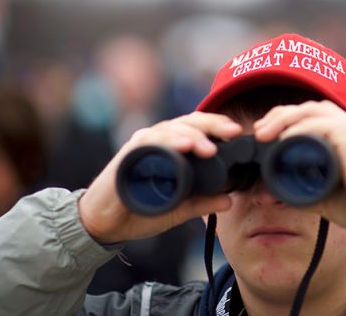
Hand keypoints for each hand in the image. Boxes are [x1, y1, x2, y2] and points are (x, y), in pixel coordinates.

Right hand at [78, 112, 242, 243]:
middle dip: (213, 125)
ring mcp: (144, 144)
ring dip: (192, 136)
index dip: (219, 127)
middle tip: (233, 132)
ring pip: (172, 129)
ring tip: (209, 148)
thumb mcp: (178, 208)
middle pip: (190, 122)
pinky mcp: (129, 154)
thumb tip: (229, 201)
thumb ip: (201, 203)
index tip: (240, 134)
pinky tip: (182, 146)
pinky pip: (150, 142)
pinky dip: (168, 142)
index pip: (200, 128)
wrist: (105, 223)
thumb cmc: (140, 209)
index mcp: (173, 147)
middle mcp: (160, 139)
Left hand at [254, 101, 345, 230]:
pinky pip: (320, 124)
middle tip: (258, 131)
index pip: (312, 116)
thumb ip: (304, 188)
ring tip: (263, 133)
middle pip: (308, 107)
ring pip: (311, 110)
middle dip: (279, 115)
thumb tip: (274, 190)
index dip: (286, 120)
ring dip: (283, 119)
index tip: (265, 134)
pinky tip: (282, 138)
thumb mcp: (327, 194)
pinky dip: (299, 129)